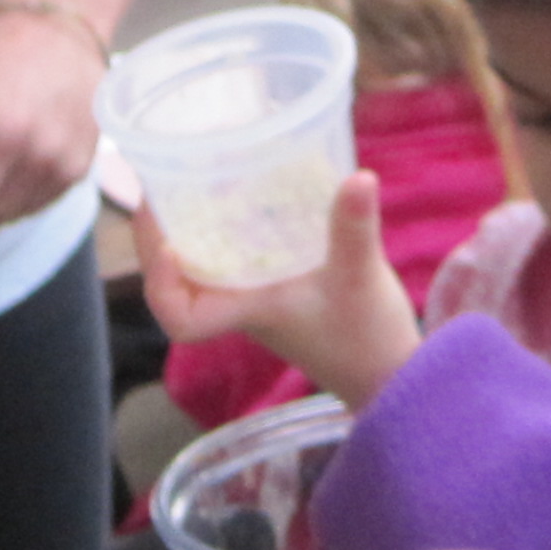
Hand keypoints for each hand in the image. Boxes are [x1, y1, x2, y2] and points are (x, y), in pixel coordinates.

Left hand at [135, 171, 419, 408]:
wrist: (390, 374)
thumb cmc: (367, 339)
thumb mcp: (360, 277)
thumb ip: (354, 228)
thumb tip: (359, 177)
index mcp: (247, 311)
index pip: (180, 319)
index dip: (160, 284)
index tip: (166, 244)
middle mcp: (242, 305)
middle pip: (177, 281)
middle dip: (160, 236)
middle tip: (160, 180)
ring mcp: (256, 297)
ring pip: (200, 265)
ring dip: (188, 228)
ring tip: (189, 175)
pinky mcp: (275, 287)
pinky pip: (232, 255)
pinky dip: (225, 226)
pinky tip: (242, 189)